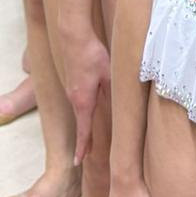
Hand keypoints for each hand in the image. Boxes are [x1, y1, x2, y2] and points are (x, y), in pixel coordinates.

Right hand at [61, 27, 109, 163]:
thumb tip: (125, 107)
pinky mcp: (71, 78)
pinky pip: (78, 97)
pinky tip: (89, 102)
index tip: (78, 162)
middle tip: (86, 155)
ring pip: (80, 109)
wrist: (72, 34)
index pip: (83, 131)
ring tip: (89, 134)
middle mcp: (74, 97)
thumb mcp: (110, 75)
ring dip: (84, 122)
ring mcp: (70, 87)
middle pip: (81, 123)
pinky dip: (83, 106)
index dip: (82, 148)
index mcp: (83, 101)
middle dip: (84, 139)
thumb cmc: (91, 54)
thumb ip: (116, 92)